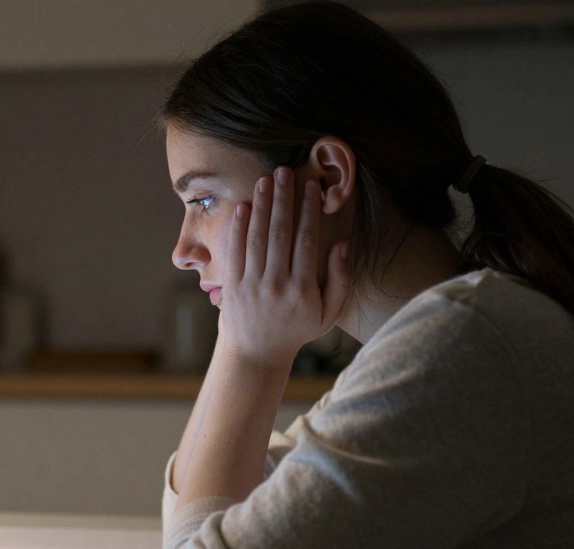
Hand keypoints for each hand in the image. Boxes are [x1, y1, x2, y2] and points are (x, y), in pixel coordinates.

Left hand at [220, 168, 349, 368]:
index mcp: (303, 290)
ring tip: (265, 180)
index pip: (307, 241)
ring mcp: (251, 286)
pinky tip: (244, 206)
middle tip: (285, 171)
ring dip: (261, 206)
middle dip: (283, 199)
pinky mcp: (231, 286)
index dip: (309, 211)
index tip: (312, 186)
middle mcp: (276, 285)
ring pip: (257, 238)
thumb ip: (340, 280)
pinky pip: (236, 251)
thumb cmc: (297, 329)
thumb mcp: (328, 312)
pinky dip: (238, 228)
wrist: (256, 353)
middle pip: (280, 233)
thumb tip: (341, 245)